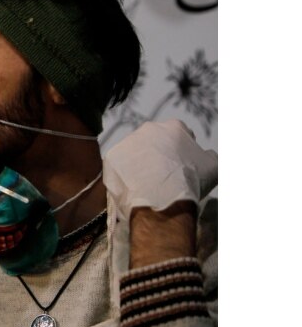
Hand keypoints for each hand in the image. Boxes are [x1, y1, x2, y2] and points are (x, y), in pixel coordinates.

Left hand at [102, 119, 216, 221]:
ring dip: (141, 163)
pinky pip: (121, 164)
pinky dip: (126, 173)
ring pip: (136, 152)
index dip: (183, 151)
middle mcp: (148, 129)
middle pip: (155, 141)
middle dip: (159, 154)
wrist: (162, 199)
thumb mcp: (213, 166)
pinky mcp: (112, 156)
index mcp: (173, 126)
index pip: (181, 134)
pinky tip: (134, 186)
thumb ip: (209, 155)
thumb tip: (206, 155)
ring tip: (148, 183)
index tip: (183, 166)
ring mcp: (128, 141)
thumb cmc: (191, 180)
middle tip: (164, 175)